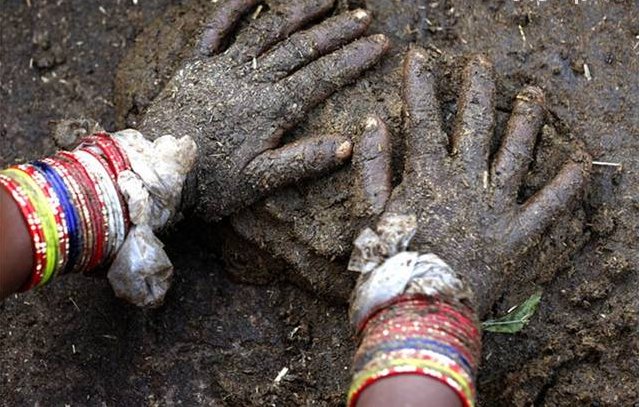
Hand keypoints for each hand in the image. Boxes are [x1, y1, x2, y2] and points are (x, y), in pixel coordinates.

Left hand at [138, 0, 388, 219]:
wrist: (154, 173)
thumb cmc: (208, 184)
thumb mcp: (258, 183)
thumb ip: (302, 161)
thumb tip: (348, 146)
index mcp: (270, 109)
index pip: (322, 77)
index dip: (352, 59)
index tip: (379, 43)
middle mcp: (250, 81)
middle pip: (301, 48)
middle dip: (336, 31)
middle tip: (364, 16)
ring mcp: (222, 68)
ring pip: (267, 30)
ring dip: (299, 11)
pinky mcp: (196, 64)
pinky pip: (216, 27)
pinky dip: (234, 6)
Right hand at [369, 46, 590, 314]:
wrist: (417, 311)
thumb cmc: (388, 264)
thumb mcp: (369, 212)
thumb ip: (372, 165)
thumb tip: (372, 121)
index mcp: (426, 175)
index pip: (423, 118)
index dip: (420, 84)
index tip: (419, 57)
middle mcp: (465, 182)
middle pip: (474, 123)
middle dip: (476, 88)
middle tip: (481, 62)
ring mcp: (495, 207)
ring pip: (515, 152)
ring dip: (526, 119)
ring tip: (534, 92)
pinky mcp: (517, 235)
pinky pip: (548, 205)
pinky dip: (567, 183)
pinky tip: (581, 159)